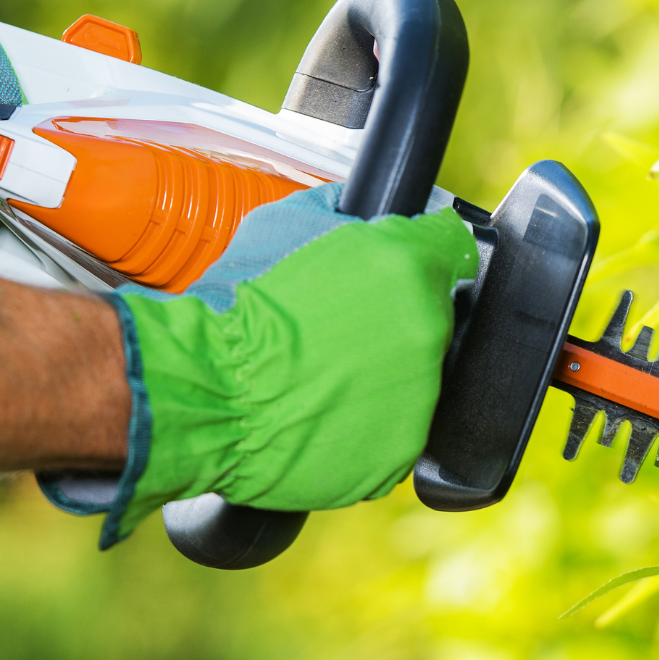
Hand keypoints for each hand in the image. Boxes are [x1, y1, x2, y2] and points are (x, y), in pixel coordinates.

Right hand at [42, 183, 480, 547]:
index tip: (407, 268)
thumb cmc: (236, 313)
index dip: (422, 255)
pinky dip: (368, 423)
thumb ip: (338, 211)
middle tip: (338, 331)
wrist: (209, 393)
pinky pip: (395, 430)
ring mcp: (420, 396)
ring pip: (417, 377)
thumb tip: (358, 210)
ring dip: (383, 374)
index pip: (449, 249)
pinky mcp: (401, 450)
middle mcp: (426, 330)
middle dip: (395, 320)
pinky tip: (326, 411)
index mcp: (406, 267)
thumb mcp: (281, 224)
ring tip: (324, 376)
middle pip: (432, 317)